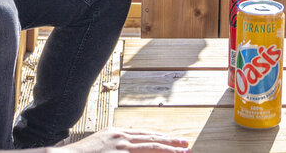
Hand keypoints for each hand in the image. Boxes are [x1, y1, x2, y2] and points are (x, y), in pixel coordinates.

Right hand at [54, 126, 188, 152]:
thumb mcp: (99, 146)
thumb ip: (114, 147)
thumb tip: (126, 149)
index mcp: (116, 134)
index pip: (144, 135)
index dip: (160, 139)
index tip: (173, 141)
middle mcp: (120, 139)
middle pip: (151, 140)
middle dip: (170, 144)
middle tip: (186, 146)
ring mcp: (120, 149)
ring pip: (150, 148)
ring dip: (168, 151)